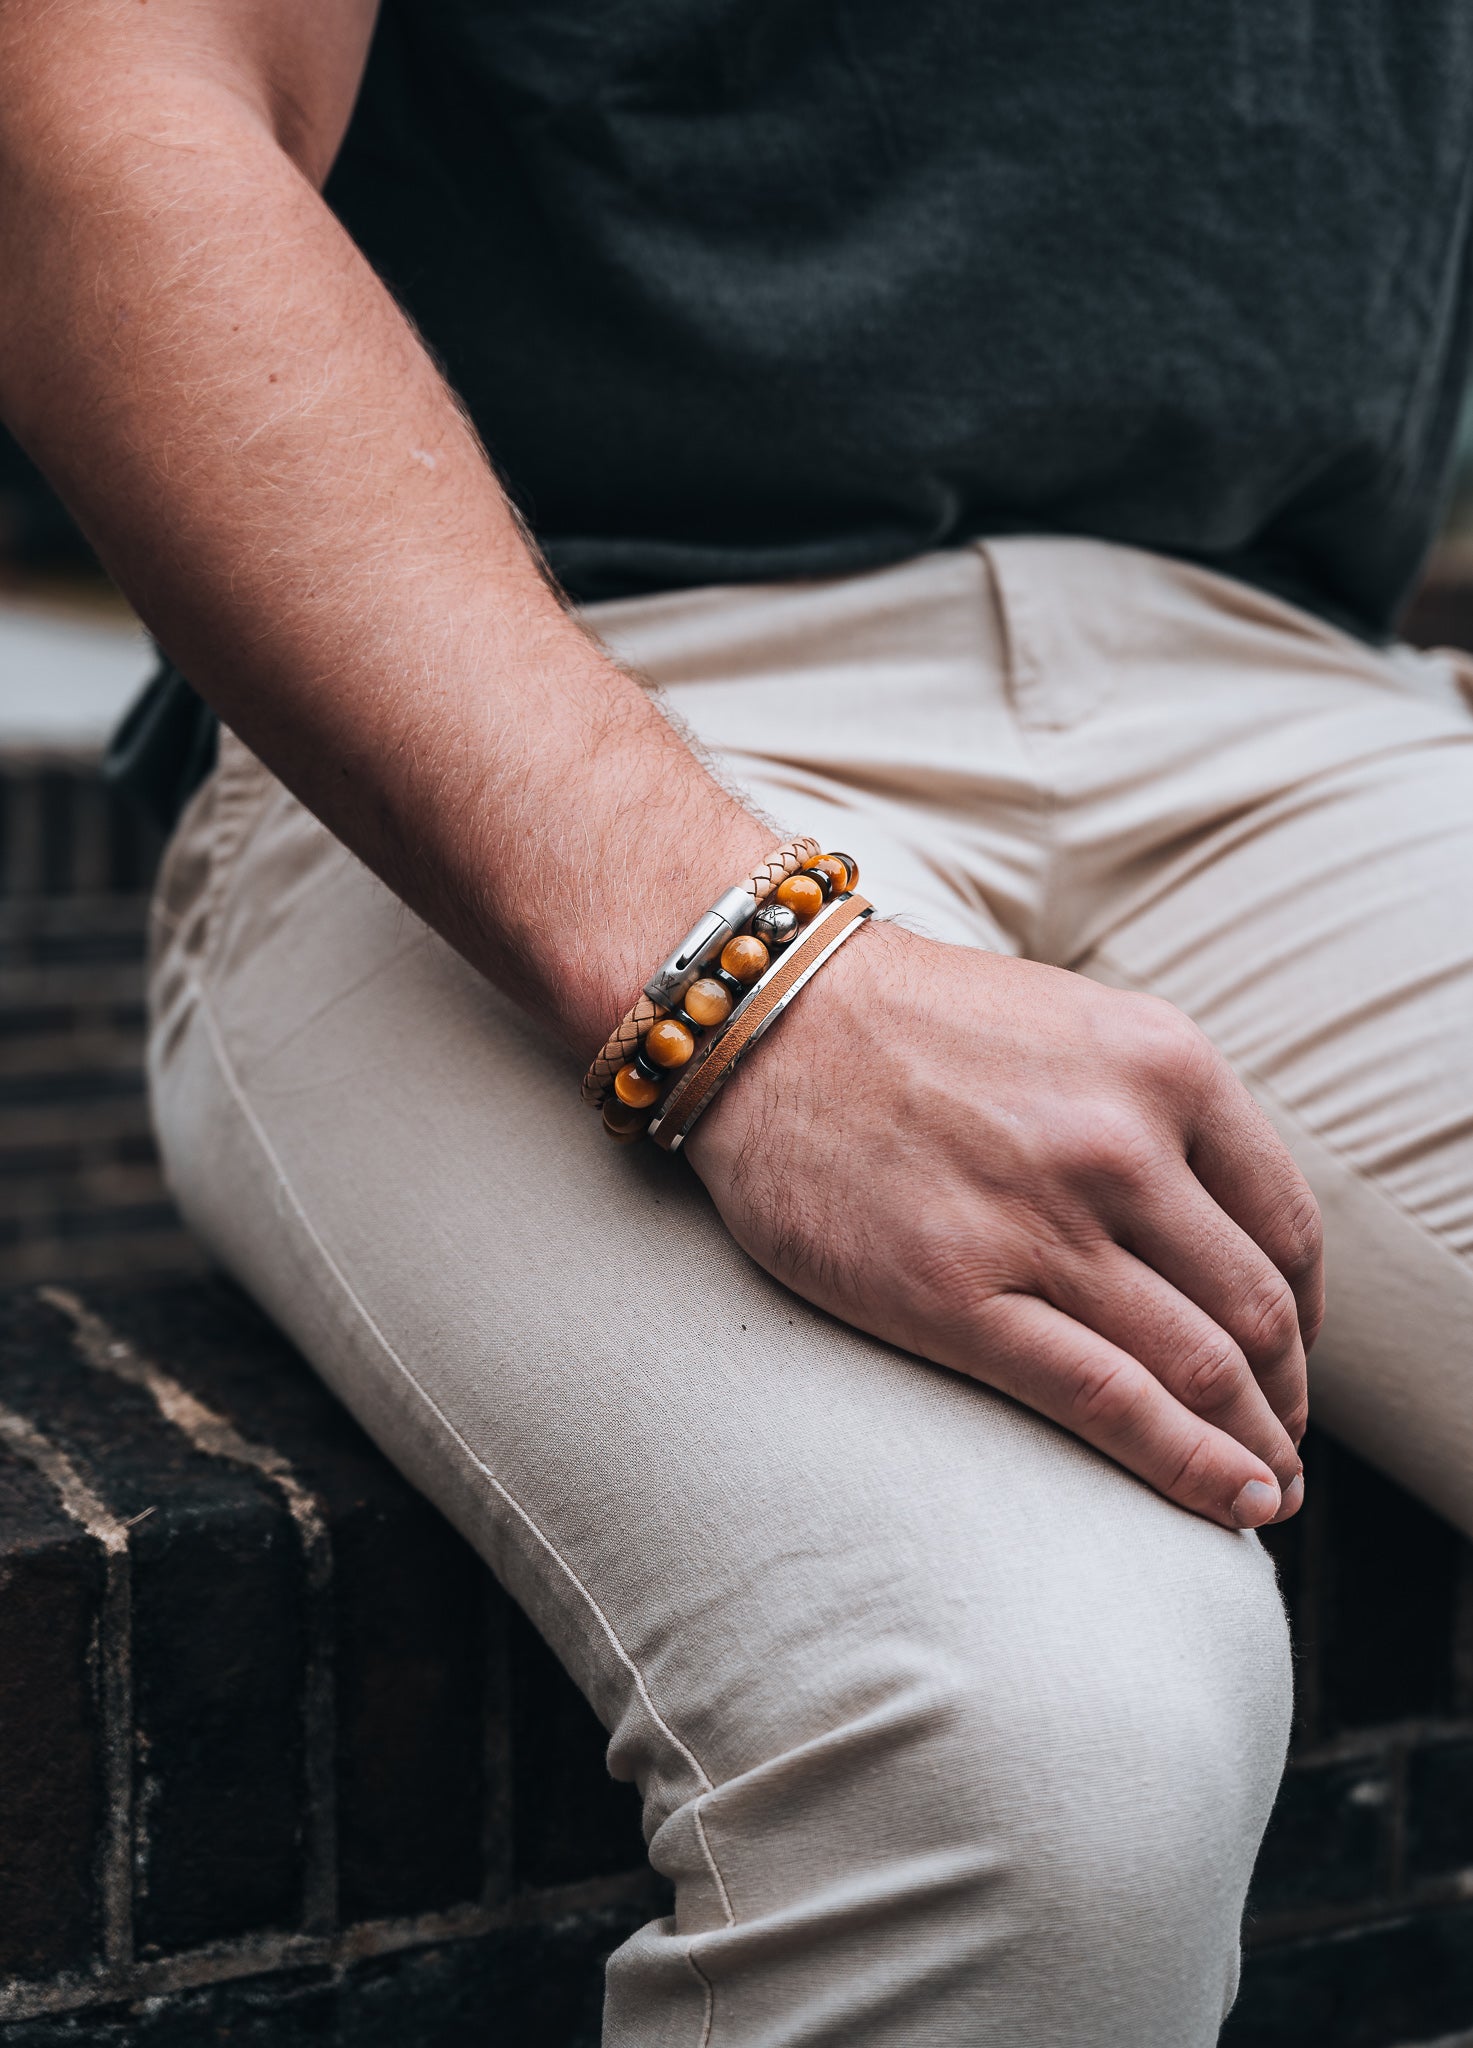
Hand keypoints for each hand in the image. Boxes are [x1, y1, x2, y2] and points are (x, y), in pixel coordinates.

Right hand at [686, 922, 1320, 1528]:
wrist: (763, 1020)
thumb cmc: (914, 1026)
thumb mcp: (1075, 1026)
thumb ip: (1159, 1111)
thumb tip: (1226, 1234)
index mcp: (1163, 1065)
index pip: (1287, 1225)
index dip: (1307, 1314)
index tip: (1291, 1355)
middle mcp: (1121, 1142)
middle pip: (1256, 1309)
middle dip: (1285, 1396)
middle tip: (1280, 1439)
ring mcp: (1040, 1224)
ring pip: (1203, 1368)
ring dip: (1255, 1447)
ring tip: (1265, 1491)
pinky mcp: (957, 1297)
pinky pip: (1111, 1403)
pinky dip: (1192, 1467)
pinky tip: (1231, 1504)